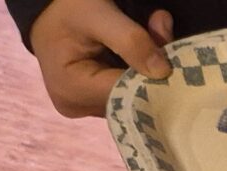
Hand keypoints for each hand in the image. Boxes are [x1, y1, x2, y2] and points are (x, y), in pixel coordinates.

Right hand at [30, 0, 172, 117]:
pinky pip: (129, 90)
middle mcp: (78, 105)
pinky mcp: (95, 100)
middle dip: (155, 71)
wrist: (48, 9)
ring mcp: (87, 106)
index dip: (155, 80)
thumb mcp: (97, 14)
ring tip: (156, 34)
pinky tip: (146, 50)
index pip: (126, 95)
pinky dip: (142, 71)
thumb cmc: (66, 8)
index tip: (177, 59)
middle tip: (165, 33)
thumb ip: (130, 40)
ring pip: (135, 95)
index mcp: (72, 89)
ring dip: (151, 70)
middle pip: (132, 97)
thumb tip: (164, 71)